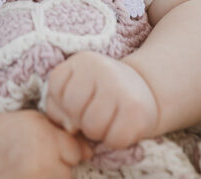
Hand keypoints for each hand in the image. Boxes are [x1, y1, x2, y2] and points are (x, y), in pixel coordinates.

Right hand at [0, 109, 90, 178]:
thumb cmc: (7, 133)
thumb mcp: (35, 122)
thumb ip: (63, 134)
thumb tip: (88, 152)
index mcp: (46, 139)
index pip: (77, 152)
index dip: (67, 151)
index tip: (53, 148)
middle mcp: (42, 163)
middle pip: (68, 173)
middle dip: (59, 168)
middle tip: (38, 161)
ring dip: (49, 176)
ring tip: (31, 169)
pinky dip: (41, 178)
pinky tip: (26, 173)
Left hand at [44, 51, 158, 148]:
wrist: (145, 88)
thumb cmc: (101, 91)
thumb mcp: (76, 87)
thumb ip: (59, 105)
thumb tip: (70, 127)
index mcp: (83, 60)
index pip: (56, 87)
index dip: (62, 102)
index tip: (79, 100)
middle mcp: (102, 69)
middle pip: (73, 109)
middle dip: (79, 120)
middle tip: (93, 114)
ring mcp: (121, 88)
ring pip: (92, 127)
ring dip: (97, 133)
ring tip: (106, 121)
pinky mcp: (137, 110)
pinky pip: (115, 139)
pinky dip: (115, 140)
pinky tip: (120, 127)